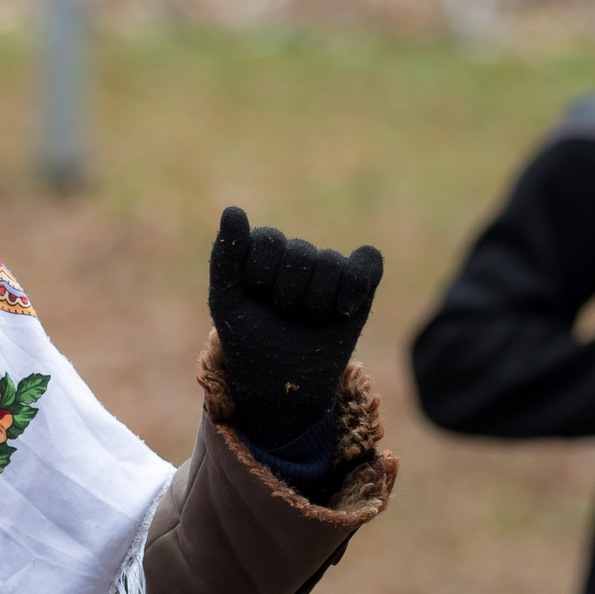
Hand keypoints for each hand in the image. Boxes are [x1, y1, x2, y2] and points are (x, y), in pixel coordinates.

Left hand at [206, 207, 383, 449]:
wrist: (282, 384)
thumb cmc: (249, 341)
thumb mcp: (227, 299)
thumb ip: (226, 255)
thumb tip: (233, 209)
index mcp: (262, 250)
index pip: (270, 240)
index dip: (261, 277)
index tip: (254, 299)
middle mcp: (296, 255)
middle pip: (302, 254)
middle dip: (289, 295)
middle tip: (282, 315)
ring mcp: (329, 269)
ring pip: (332, 264)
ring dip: (316, 303)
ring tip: (305, 319)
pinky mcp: (359, 284)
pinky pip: (368, 262)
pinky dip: (357, 284)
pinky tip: (343, 309)